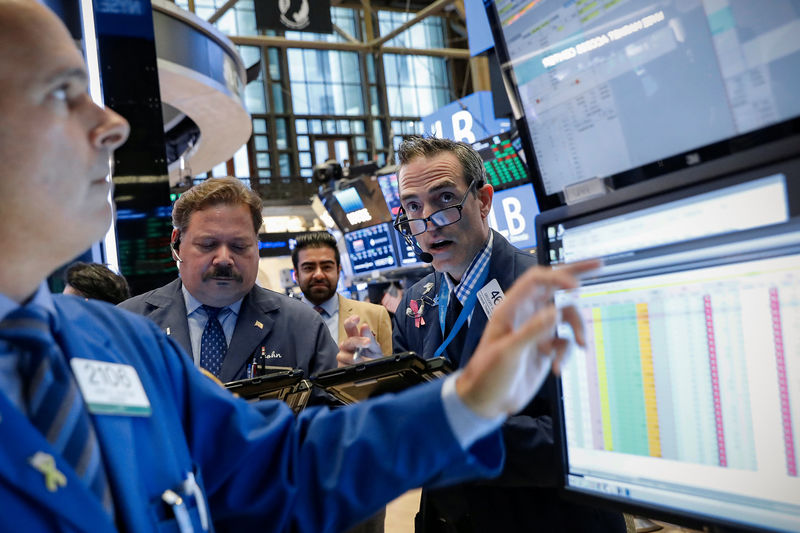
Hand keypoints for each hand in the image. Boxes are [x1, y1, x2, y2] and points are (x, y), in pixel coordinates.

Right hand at [336, 314, 383, 366]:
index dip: (351, 321)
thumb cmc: (373, 358)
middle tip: (368, 343)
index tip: (357, 318)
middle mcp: (347, 346)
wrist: (374, 373)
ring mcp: (343, 356)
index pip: (349, 326)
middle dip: (358, 341)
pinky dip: (353, 366)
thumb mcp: (375, 348)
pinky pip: (344, 366)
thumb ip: (369, 337)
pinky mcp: (341, 367)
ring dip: (356, 358)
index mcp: (354, 337)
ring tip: (365, 360)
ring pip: (344, 355)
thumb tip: (364, 326)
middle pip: (348, 341)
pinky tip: (359, 367)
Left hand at [455, 260, 599, 418]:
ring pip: (566, 317)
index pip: (537, 280)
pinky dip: (567, 354)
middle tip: (599, 264)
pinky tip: (558, 369)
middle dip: (576, 276)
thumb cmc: (487, 373)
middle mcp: (526, 314)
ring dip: (577, 329)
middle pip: (555, 288)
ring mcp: (537, 330)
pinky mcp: (545, 348)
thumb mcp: (509, 352)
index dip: (558, 277)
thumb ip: (532, 330)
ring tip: (581, 346)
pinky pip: (565, 342)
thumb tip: (556, 311)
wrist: (487, 401)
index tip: (577, 287)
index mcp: (512, 308)